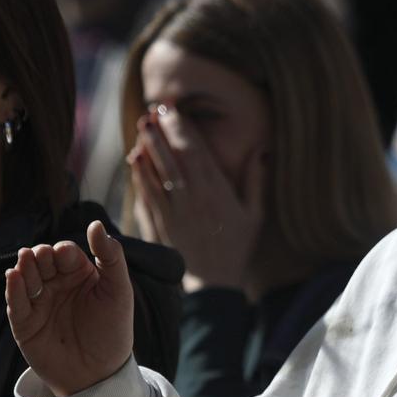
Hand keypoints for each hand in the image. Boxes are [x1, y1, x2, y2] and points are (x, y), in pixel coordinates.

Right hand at [6, 220, 134, 396]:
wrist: (100, 374)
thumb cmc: (113, 330)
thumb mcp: (118, 290)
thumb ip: (110, 257)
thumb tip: (96, 224)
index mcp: (78, 273)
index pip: (64, 253)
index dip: (62, 252)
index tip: (64, 255)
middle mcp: (56, 284)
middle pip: (42, 261)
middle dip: (40, 256)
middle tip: (41, 257)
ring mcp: (38, 303)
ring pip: (26, 278)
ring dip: (25, 268)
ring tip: (26, 261)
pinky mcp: (24, 323)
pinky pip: (15, 303)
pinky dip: (13, 289)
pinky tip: (14, 276)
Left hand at [127, 105, 263, 292]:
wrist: (212, 285)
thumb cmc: (236, 248)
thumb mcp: (254, 215)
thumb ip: (256, 181)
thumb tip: (262, 149)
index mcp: (217, 192)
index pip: (196, 151)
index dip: (183, 128)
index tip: (173, 110)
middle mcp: (193, 199)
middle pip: (174, 157)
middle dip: (162, 133)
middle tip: (153, 113)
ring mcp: (174, 212)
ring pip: (157, 173)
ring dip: (148, 148)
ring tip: (142, 128)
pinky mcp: (159, 225)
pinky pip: (147, 195)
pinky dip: (140, 176)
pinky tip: (135, 160)